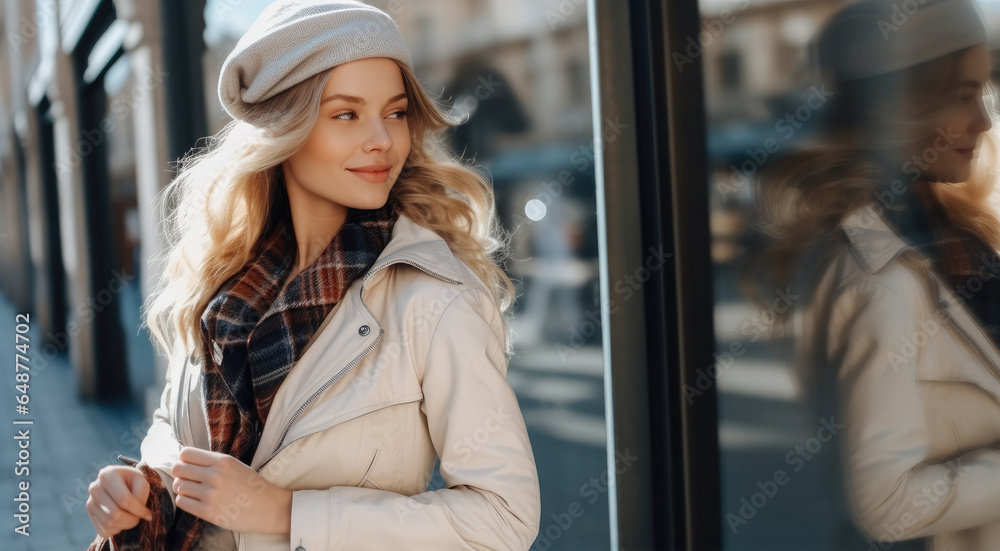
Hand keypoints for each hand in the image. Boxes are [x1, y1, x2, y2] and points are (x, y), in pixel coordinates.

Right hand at [86, 465, 154, 537]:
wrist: (121, 484)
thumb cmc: (132, 482)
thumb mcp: (141, 481)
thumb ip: (142, 494)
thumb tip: (142, 514)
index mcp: (107, 475)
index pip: (123, 499)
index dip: (138, 510)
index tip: (148, 514)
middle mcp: (94, 488)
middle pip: (114, 514)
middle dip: (132, 520)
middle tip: (140, 517)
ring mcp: (90, 503)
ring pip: (109, 524)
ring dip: (125, 525)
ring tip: (132, 518)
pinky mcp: (90, 515)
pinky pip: (104, 531)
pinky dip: (117, 530)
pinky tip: (122, 521)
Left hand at [170, 446, 291, 533]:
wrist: (269, 508)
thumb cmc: (252, 486)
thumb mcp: (234, 466)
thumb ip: (212, 463)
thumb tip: (185, 462)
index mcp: (222, 461)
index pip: (186, 454)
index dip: (184, 460)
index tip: (188, 466)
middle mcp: (215, 475)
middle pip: (178, 468)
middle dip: (180, 474)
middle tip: (189, 479)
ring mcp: (211, 494)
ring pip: (179, 486)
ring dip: (183, 489)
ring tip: (195, 492)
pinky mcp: (208, 512)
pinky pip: (182, 502)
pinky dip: (186, 501)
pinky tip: (196, 501)